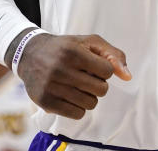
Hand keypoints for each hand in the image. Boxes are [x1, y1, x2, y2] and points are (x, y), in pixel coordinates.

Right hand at [16, 33, 130, 118]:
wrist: (29, 53)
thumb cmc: (66, 47)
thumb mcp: (89, 42)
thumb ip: (113, 55)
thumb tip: (128, 77)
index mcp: (73, 52)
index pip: (107, 71)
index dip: (104, 69)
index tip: (94, 65)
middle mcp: (60, 69)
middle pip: (101, 90)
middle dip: (99, 84)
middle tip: (87, 77)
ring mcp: (51, 87)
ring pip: (90, 104)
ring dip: (89, 96)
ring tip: (79, 86)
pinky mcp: (45, 102)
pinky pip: (77, 114)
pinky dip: (79, 107)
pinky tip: (71, 96)